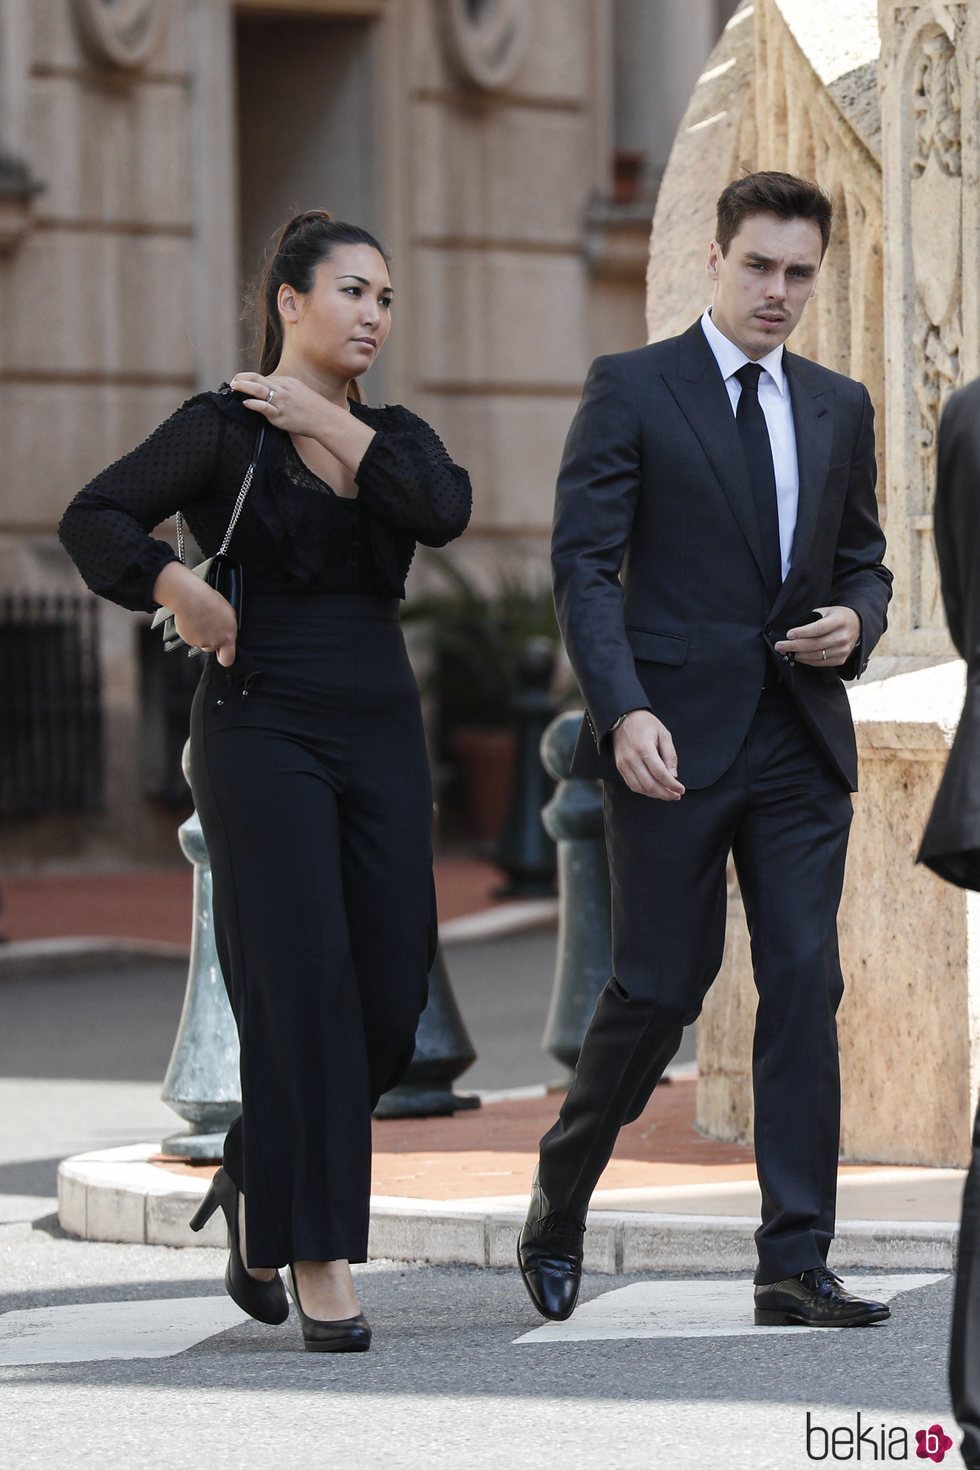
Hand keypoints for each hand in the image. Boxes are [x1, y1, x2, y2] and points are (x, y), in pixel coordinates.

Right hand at [153, 563, 236, 664]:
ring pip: (201, 642)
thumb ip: (228, 627)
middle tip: (208, 629)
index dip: (225, 657)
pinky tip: (192, 620)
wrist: (190, 598)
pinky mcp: (188, 640)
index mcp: (228, 636)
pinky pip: (190, 638)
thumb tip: (227, 631)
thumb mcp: (227, 612)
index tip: (223, 654)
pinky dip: (190, 631)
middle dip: (210, 642)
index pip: (228, 659)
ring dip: (200, 634)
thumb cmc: (208, 600)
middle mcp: (215, 642)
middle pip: (213, 648)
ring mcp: (201, 642)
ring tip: (200, 619)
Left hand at [229, 372, 344, 438]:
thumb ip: (284, 389)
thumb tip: (269, 390)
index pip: (264, 378)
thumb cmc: (312, 408)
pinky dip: (254, 404)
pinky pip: (264, 408)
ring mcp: (281, 402)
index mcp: (287, 382)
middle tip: (232, 381)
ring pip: (258, 389)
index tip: (241, 381)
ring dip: (244, 386)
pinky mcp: (281, 415)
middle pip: (258, 379)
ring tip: (233, 386)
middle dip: (243, 378)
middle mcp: (283, 389)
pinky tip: (246, 403)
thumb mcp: (298, 391)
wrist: (324, 419)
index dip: (250, 379)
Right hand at [612, 710, 684, 799]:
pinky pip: (632, 785)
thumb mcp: (664, 734)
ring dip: (655, 795)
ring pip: (640, 788)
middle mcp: (632, 758)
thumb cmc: (646, 724)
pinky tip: (654, 790)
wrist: (623, 718)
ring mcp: (624, 764)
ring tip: (667, 794)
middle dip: (665, 794)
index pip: (660, 773)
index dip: (672, 785)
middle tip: (676, 796)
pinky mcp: (620, 767)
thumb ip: (670, 755)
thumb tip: (673, 775)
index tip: (681, 790)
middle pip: (650, 784)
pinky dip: (644, 791)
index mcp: (644, 748)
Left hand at [774, 606, 860, 667]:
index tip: (788, 634)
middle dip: (794, 646)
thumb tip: (793, 632)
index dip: (802, 632)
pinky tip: (797, 656)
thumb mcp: (827, 611)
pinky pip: (820, 662)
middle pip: (815, 644)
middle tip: (779, 646)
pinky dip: (807, 660)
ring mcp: (843, 650)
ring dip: (798, 655)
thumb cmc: (837, 617)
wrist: (858, 625)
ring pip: (816, 655)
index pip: (818, 628)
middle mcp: (843, 636)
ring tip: (785, 652)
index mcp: (839, 621)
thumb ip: (812, 619)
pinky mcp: (841, 659)